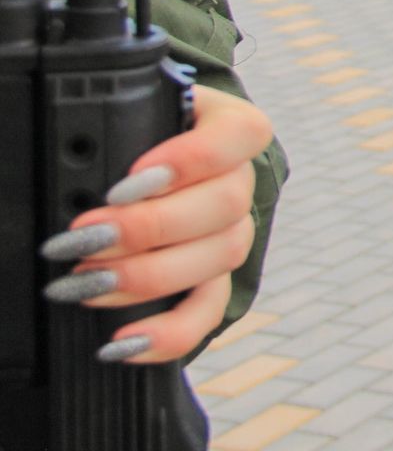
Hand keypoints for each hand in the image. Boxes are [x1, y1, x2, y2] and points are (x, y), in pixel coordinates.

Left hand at [40, 85, 272, 362]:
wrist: (125, 170)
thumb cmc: (121, 140)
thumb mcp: (121, 123)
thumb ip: (110, 135)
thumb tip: (78, 170)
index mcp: (226, 125)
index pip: (241, 134)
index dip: (192, 159)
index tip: (128, 181)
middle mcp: (239, 177)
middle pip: (228, 202)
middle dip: (149, 227)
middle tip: (85, 238)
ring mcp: (233, 230)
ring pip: (223, 255)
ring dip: (150, 276)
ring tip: (85, 284)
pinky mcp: (214, 278)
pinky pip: (208, 310)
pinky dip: (168, 332)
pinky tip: (122, 342)